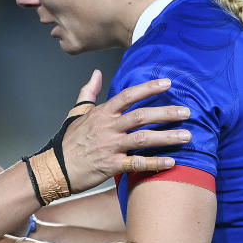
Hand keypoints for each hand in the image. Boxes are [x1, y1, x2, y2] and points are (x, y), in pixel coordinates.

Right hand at [61, 70, 190, 191]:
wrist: (55, 169)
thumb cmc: (67, 142)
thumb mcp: (76, 113)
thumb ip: (88, 92)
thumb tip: (97, 74)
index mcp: (102, 114)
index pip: (128, 96)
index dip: (148, 88)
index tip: (168, 83)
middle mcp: (108, 128)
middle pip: (141, 116)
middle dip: (166, 113)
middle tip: (187, 112)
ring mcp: (110, 147)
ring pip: (143, 139)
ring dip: (167, 137)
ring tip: (187, 136)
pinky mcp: (111, 166)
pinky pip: (137, 164)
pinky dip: (155, 163)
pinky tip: (171, 161)